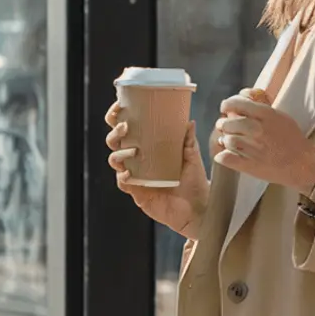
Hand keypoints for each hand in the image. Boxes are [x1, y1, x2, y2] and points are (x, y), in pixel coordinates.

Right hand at [105, 103, 209, 238]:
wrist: (199, 209)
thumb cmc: (195, 182)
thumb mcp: (193, 158)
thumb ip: (189, 141)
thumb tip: (189, 122)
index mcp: (148, 147)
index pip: (127, 129)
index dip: (117, 117)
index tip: (120, 106)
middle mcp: (139, 160)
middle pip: (115, 142)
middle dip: (115, 133)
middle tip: (125, 127)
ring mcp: (136, 176)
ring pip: (115, 160)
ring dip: (119, 153)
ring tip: (133, 151)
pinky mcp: (138, 193)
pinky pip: (123, 183)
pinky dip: (123, 177)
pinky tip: (129, 173)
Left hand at [213, 87, 314, 194]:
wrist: (303, 164)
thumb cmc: (293, 139)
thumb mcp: (281, 116)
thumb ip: (262, 107)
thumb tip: (243, 96)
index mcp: (267, 115)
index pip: (238, 104)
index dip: (228, 105)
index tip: (225, 108)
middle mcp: (258, 130)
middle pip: (229, 122)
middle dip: (224, 124)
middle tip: (225, 126)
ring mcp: (253, 148)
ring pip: (227, 139)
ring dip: (225, 140)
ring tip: (229, 141)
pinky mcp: (250, 166)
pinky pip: (226, 158)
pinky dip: (222, 156)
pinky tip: (226, 155)